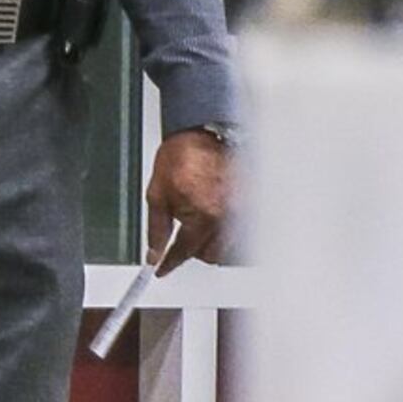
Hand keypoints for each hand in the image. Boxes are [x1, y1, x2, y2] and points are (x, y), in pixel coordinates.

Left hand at [145, 127, 230, 272]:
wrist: (200, 132)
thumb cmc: (180, 156)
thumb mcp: (157, 195)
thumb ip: (156, 229)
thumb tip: (154, 253)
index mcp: (202, 215)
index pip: (185, 251)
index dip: (170, 263)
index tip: (162, 268)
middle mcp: (226, 215)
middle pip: (212, 255)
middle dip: (195, 252)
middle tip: (183, 243)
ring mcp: (240, 209)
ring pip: (228, 244)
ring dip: (212, 242)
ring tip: (200, 229)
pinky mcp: (248, 201)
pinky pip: (239, 227)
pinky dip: (226, 228)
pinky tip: (215, 218)